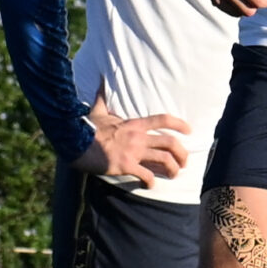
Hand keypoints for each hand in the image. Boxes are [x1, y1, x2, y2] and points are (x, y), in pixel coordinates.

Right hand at [70, 94, 191, 183]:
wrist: (76, 141)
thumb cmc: (87, 127)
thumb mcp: (97, 110)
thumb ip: (102, 97)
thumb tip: (100, 82)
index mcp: (135, 124)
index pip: (163, 119)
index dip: (179, 124)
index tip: (189, 130)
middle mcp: (139, 137)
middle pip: (170, 143)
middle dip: (182, 153)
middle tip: (185, 161)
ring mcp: (134, 152)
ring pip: (164, 160)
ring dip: (173, 169)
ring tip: (173, 175)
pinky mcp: (126, 166)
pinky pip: (146, 175)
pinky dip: (151, 182)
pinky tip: (150, 185)